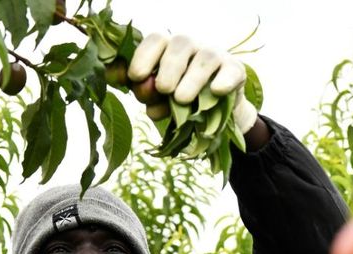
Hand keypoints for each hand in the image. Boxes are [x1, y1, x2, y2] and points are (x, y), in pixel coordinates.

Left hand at [128, 34, 257, 133]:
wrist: (211, 115)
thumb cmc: (175, 101)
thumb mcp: (154, 97)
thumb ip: (138, 87)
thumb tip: (117, 77)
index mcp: (166, 49)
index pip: (155, 40)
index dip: (143, 56)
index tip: (136, 77)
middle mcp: (190, 47)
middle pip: (180, 45)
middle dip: (168, 68)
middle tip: (163, 90)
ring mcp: (214, 56)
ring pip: (205, 58)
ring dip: (192, 79)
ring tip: (181, 99)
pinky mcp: (235, 71)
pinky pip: (231, 71)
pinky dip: (224, 80)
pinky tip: (216, 91)